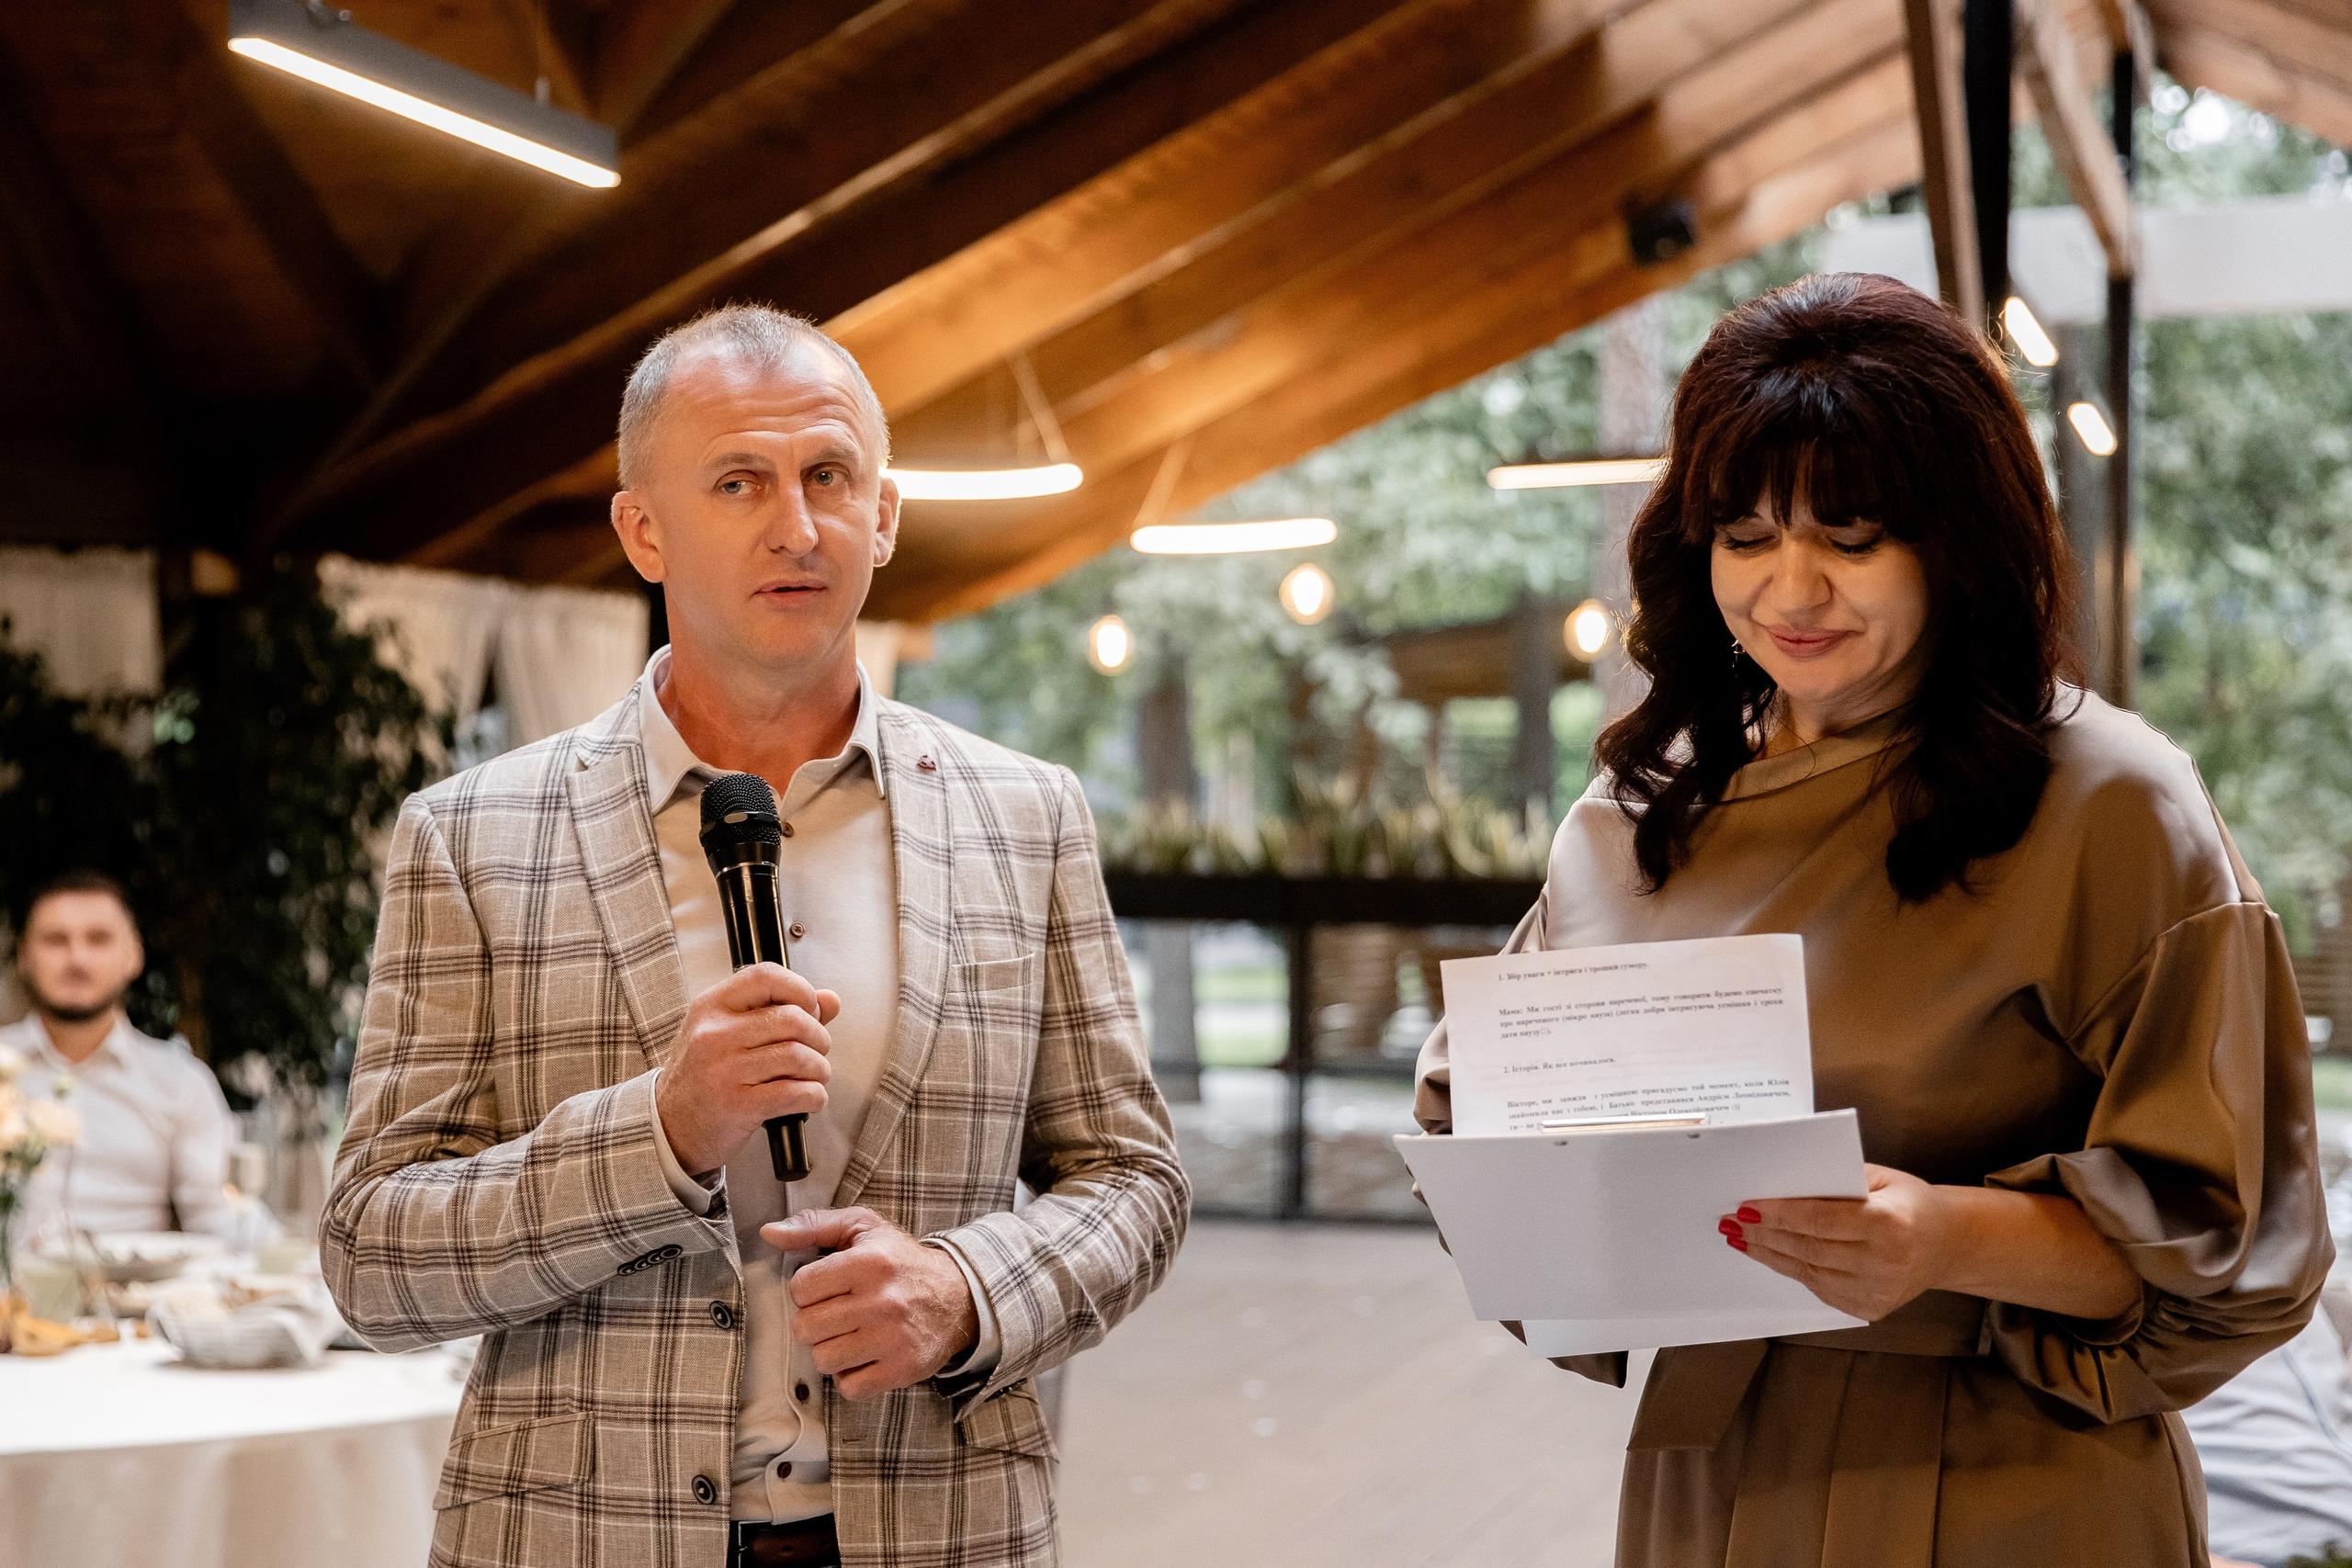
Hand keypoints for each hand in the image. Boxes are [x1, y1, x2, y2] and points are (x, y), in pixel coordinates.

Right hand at [655, 964, 839, 1174]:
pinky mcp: (737, 1105)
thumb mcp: (727, 1034)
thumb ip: (779, 1011)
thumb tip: (830, 1000)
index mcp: (711, 1007)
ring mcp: (724, 1070)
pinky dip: (815, 1095)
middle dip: (819, 1037)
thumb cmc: (702, 1077)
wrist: (669, 1127)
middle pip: (793, 1019)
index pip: (766, 976)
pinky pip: (795, 1093)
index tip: (809, 1009)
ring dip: (820, 1069)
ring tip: (813, 1076)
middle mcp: (715, 1035)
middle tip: (816, 1051)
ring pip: (798, 1056)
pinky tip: (810, 1098)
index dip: (801, 989)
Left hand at [763, 1207, 978, 1398]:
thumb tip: (770, 1233)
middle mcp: (881, 1301)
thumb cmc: (901, 1262)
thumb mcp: (863, 1228)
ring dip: (831, 1350)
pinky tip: (864, 1355)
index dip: (807, 1289)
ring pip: (823, 1360)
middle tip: (837, 1313)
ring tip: (850, 1334)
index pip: (801, 1288)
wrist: (960, 1296)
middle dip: (815, 1321)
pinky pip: (849, 1387)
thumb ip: (813, 1225)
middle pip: (806, 1328)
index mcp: (868, 1262)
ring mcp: (892, 1339)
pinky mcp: (901, 1369)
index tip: (826, 1288)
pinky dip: (851, 1376)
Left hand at [1721, 1163, 1949, 1321]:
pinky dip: (1791, 1270)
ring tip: (1741, 1238)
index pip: (1821, 1219)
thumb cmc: (1909, 1202)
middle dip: (1764, 1235)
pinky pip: (1819, 1288)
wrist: (1949, 1243)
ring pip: (1808, 1271)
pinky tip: (1770, 1255)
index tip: (1747, 1207)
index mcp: (1891, 1224)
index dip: (1779, 1215)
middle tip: (1732, 1221)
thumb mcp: (1880, 1178)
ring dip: (1769, 1254)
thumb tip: (1781, 1182)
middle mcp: (1886, 1262)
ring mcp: (1878, 1291)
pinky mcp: (1870, 1308)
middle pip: (1809, 1248)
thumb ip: (1836, 1180)